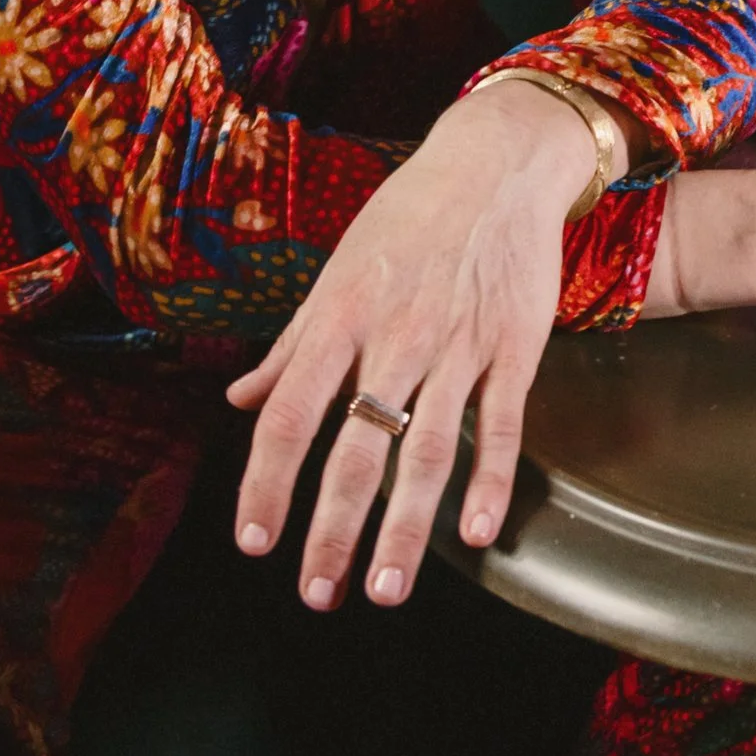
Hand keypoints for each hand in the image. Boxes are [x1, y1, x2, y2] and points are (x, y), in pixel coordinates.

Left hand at [226, 78, 603, 604]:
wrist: (496, 162)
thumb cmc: (409, 217)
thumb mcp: (338, 271)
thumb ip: (293, 344)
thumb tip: (241, 400)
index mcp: (341, 317)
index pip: (290, 413)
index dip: (267, 482)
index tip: (254, 540)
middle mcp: (394, 337)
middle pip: (357, 448)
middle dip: (334, 529)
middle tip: (318, 593)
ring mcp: (458, 345)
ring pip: (429, 450)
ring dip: (406, 527)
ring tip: (386, 589)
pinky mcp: (514, 347)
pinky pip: (502, 423)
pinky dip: (491, 479)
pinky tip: (479, 532)